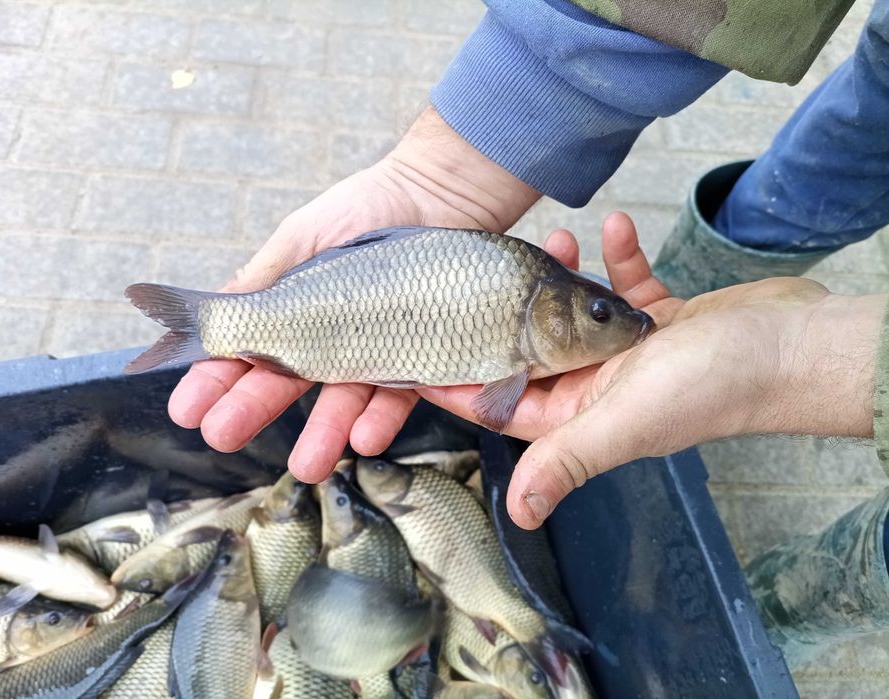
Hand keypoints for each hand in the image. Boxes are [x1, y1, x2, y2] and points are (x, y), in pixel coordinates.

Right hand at [166, 108, 538, 481]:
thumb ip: (263, 275)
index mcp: (292, 312)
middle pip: (284, 385)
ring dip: (322, 434)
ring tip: (307, 464)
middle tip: (222, 436)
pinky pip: (397, 396)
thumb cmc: (365, 209)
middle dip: (251, 412)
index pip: (244, 352)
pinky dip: (380, 419)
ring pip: (340, 403)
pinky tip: (364, 437)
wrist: (441, 197)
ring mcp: (370, 355)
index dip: (213, 381)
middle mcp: (327, 341)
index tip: (187, 408)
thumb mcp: (303, 237)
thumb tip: (212, 310)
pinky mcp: (417, 361)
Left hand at [421, 213, 885, 528]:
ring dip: (562, 277)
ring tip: (556, 240)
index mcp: (580, 417)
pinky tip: (614, 227)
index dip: (460, 378)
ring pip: (576, 314)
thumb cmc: (713, 387)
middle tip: (486, 271)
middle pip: (533, 350)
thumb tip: (519, 515)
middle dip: (506, 310)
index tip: (420, 346)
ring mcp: (630, 353)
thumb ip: (566, 460)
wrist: (792, 347)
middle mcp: (599, 387)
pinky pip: (627, 288)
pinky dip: (619, 259)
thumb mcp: (624, 421)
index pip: (503, 401)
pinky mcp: (663, 322)